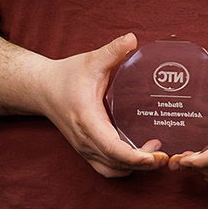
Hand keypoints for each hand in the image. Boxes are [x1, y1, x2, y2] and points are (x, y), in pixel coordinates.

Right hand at [35, 33, 167, 177]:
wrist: (42, 89)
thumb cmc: (66, 76)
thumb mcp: (90, 61)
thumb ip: (112, 51)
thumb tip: (132, 39)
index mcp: (88, 120)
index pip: (113, 148)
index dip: (136, 156)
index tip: (156, 155)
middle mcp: (86, 139)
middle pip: (117, 163)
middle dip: (143, 164)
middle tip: (165, 154)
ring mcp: (84, 148)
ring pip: (112, 169)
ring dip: (134, 168)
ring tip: (155, 155)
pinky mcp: (86, 150)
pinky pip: (106, 168)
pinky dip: (123, 168)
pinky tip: (139, 156)